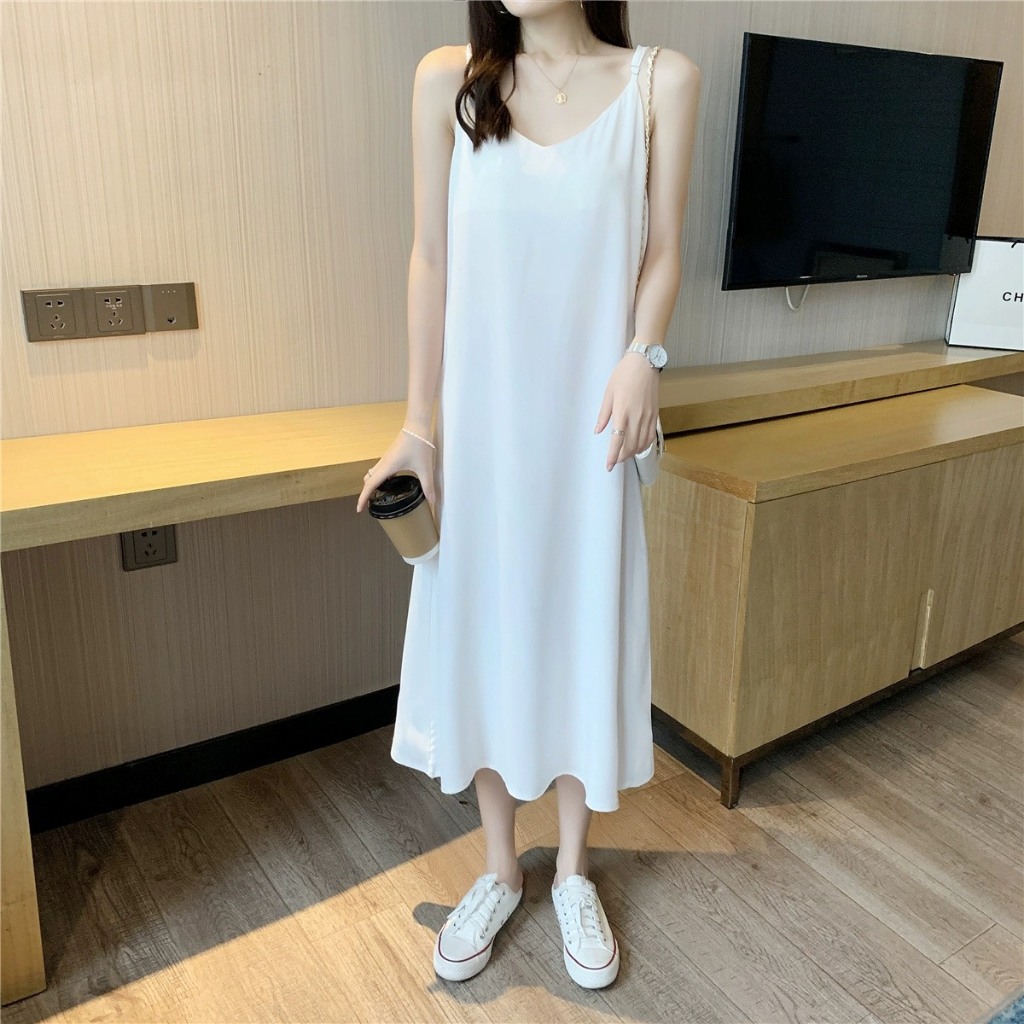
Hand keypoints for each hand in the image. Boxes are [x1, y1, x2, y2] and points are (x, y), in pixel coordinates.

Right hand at [356, 424, 437, 513]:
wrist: (417, 426)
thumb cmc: (419, 444)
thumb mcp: (424, 468)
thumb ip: (428, 486)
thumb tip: (432, 502)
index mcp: (387, 468)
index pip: (370, 486)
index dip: (363, 498)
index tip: (359, 510)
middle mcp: (383, 464)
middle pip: (367, 480)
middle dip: (366, 493)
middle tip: (370, 505)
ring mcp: (386, 459)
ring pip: (373, 474)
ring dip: (372, 485)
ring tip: (379, 496)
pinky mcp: (391, 456)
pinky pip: (380, 469)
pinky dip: (379, 478)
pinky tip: (391, 483)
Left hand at [594, 353, 659, 471]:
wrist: (645, 362)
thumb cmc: (624, 374)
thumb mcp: (608, 392)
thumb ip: (604, 414)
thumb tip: (598, 431)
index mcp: (622, 411)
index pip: (617, 440)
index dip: (612, 456)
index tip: (609, 466)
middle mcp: (636, 417)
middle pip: (630, 446)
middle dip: (622, 457)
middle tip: (614, 460)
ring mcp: (648, 416)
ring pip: (641, 443)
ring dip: (633, 453)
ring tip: (624, 454)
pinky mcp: (655, 414)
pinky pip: (650, 436)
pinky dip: (644, 445)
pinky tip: (638, 446)